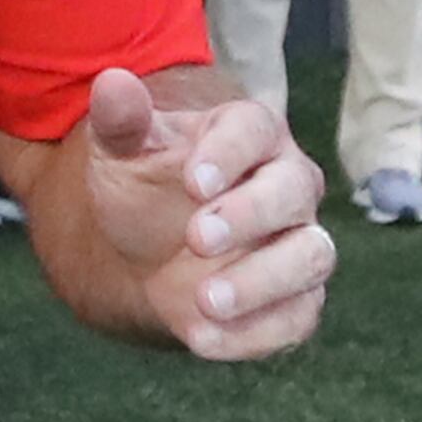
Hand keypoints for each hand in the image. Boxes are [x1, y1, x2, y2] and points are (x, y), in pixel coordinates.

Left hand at [78, 72, 331, 361]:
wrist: (146, 251)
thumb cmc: (144, 187)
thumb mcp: (122, 152)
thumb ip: (122, 122)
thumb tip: (110, 81)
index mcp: (249, 135)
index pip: (254, 130)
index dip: (229, 153)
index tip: (192, 180)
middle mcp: (287, 184)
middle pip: (293, 191)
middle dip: (248, 215)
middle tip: (195, 238)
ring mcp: (298, 243)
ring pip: (310, 256)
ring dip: (260, 282)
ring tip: (201, 301)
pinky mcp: (295, 299)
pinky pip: (296, 318)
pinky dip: (255, 334)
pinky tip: (204, 341)